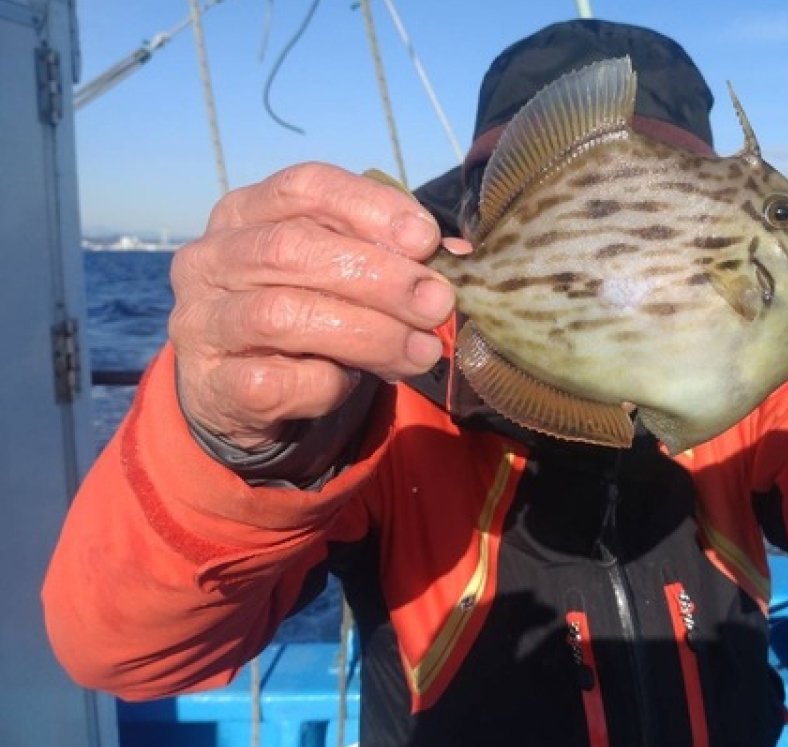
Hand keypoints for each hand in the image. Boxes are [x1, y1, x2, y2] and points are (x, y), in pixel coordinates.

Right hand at [168, 162, 461, 448]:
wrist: (244, 392)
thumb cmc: (307, 311)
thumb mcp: (343, 272)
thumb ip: (393, 257)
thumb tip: (460, 258)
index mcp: (245, 212)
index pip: (303, 187)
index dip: (369, 207)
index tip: (426, 239)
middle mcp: (212, 258)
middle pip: (292, 249)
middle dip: (378, 276)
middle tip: (437, 302)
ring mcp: (202, 321)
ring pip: (282, 315)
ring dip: (368, 334)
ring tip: (422, 351)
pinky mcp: (212, 384)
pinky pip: (276, 381)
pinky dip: (328, 384)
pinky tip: (358, 383)